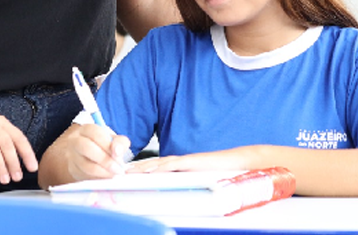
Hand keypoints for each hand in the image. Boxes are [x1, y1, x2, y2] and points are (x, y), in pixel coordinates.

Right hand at [0, 110, 38, 184]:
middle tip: (17, 177)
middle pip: (6, 144)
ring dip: (0, 166)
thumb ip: (5, 140)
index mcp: (0, 122)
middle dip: (13, 162)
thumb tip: (22, 161)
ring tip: (5, 179)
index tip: (32, 167)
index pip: (18, 137)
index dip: (26, 153)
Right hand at [62, 124, 130, 181]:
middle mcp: (75, 140)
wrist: (89, 156)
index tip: (118, 155)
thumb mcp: (114, 140)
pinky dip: (98, 178)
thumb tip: (117, 151)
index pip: (95, 133)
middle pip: (87, 148)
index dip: (107, 144)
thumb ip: (120, 143)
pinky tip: (106, 177)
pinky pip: (85, 176)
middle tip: (118, 169)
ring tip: (114, 174)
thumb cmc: (104, 146)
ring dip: (103, 172)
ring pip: (85, 165)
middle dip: (105, 160)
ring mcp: (72, 156)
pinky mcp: (73, 170)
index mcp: (86, 129)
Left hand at [126, 150, 250, 173]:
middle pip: (153, 164)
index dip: (141, 170)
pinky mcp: (191, 162)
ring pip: (159, 163)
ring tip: (130, 172)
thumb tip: (175, 196)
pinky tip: (151, 172)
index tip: (127, 175)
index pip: (156, 168)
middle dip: (137, 168)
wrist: (235, 162)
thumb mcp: (197, 180)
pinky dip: (161, 168)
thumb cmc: (218, 172)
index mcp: (179, 167)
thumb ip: (185, 185)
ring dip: (144, 168)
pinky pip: (174, 164)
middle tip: (121, 173)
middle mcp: (179, 162)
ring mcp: (184, 161)